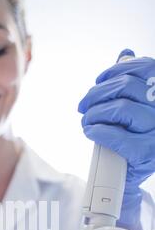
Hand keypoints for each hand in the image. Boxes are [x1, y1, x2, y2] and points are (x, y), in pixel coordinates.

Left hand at [79, 49, 154, 229]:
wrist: (128, 176)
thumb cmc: (130, 138)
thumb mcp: (132, 107)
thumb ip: (131, 81)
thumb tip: (126, 53)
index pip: (145, 68)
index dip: (116, 71)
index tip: (98, 82)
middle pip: (126, 86)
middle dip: (97, 94)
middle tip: (83, 106)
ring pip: (120, 109)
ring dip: (94, 114)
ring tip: (86, 121)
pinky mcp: (146, 153)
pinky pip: (116, 135)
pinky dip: (97, 131)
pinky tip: (90, 131)